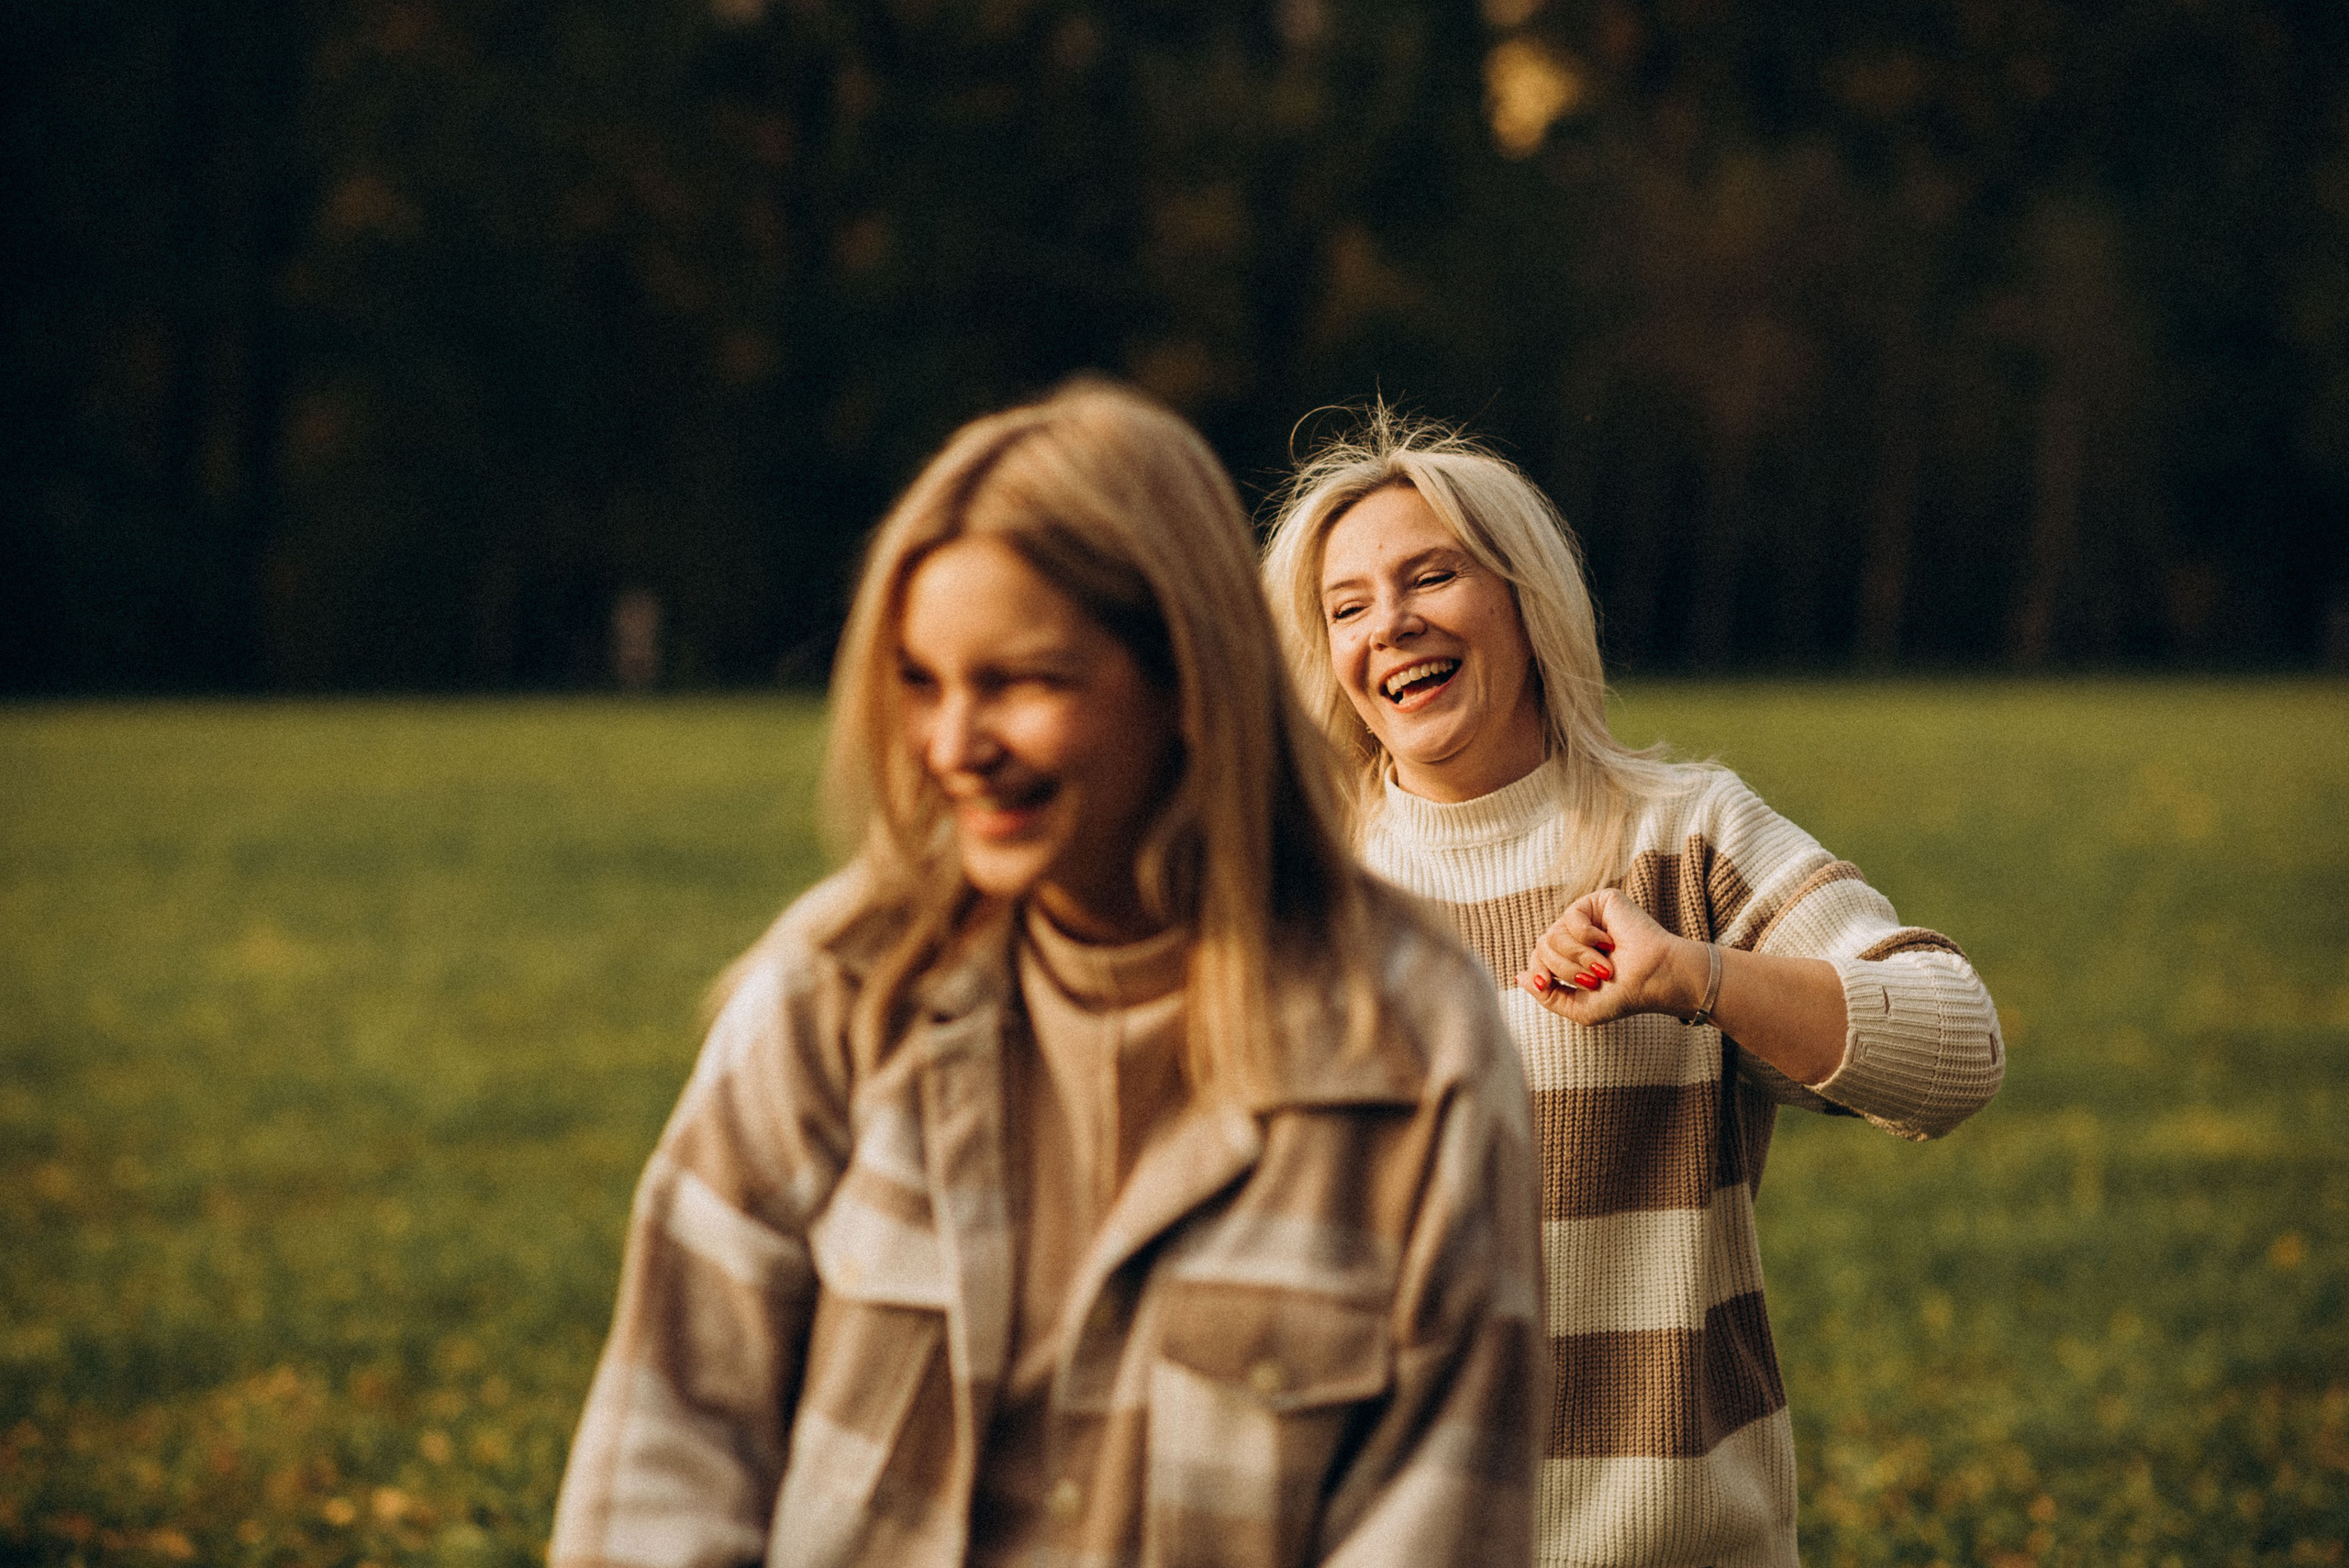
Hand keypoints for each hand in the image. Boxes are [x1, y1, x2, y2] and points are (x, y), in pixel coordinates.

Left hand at [1515, 888, 1700, 1026]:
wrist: (1655, 980)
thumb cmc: (1624, 995)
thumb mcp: (1580, 1008)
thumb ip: (1547, 996)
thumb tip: (1520, 977)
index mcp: (1570, 957)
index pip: (1537, 959)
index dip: (1539, 972)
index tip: (1548, 984)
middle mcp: (1575, 935)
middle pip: (1542, 946)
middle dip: (1565, 969)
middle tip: (1595, 979)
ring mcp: (1586, 917)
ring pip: (1554, 934)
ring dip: (1579, 957)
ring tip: (1606, 966)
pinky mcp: (1599, 902)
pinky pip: (1571, 917)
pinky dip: (1588, 937)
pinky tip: (1610, 942)